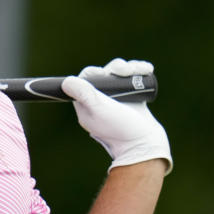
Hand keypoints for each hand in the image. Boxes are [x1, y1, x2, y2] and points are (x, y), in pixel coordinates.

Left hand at [61, 58, 171, 174]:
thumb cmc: (121, 130)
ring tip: (141, 70)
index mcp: (86, 103)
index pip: (87, 79)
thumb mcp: (100, 110)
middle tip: (127, 71)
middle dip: (118, 68)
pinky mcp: (133, 98)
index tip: (107, 75)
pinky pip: (134, 80)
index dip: (97, 72)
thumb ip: (84, 95)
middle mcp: (100, 100)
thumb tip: (67, 81)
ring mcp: (118, 99)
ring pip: (121, 74)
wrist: (146, 146)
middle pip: (106, 74)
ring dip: (131, 68)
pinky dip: (140, 72)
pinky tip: (147, 69)